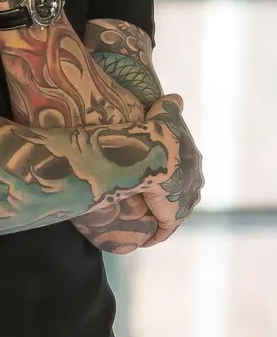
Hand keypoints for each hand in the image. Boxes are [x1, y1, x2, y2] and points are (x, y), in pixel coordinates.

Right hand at [139, 94, 203, 245]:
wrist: (153, 155)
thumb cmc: (157, 132)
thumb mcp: (164, 113)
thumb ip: (171, 107)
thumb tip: (176, 98)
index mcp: (193, 161)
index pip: (184, 171)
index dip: (170, 174)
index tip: (157, 178)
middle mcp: (193, 183)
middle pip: (182, 193)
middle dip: (169, 198)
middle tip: (149, 200)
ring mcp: (184, 201)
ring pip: (172, 212)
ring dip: (161, 216)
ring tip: (144, 219)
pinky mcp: (173, 216)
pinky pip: (163, 230)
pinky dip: (155, 234)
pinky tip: (144, 238)